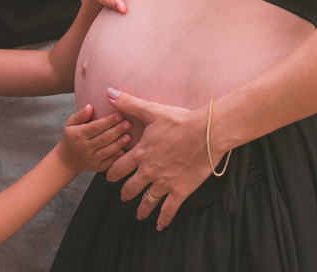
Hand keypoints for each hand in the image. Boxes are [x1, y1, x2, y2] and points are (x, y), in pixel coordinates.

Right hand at [57, 104, 130, 172]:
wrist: (68, 159)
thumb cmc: (72, 137)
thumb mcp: (70, 123)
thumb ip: (80, 115)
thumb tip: (90, 107)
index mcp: (78, 135)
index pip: (95, 127)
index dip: (108, 121)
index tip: (119, 115)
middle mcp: (85, 148)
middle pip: (103, 139)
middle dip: (117, 131)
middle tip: (128, 123)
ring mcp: (91, 159)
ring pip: (107, 151)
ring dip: (119, 144)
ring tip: (129, 136)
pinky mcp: (97, 167)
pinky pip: (108, 163)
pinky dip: (117, 157)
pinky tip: (124, 150)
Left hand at [105, 88, 212, 229]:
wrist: (206, 132)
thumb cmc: (180, 120)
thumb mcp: (152, 110)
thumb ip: (129, 103)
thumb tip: (109, 92)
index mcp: (141, 152)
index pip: (118, 167)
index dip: (112, 174)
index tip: (109, 178)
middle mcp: (149, 171)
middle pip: (131, 188)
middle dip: (125, 193)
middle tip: (123, 197)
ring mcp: (164, 183)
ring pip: (147, 201)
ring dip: (142, 209)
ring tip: (139, 214)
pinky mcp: (180, 191)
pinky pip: (169, 210)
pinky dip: (163, 219)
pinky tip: (160, 226)